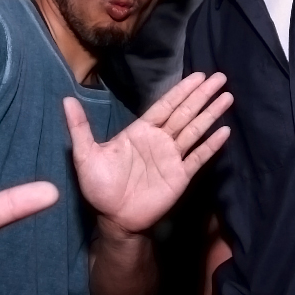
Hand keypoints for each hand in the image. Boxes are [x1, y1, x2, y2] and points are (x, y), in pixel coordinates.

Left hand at [68, 72, 232, 234]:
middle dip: (202, 95)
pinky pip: (198, 157)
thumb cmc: (99, 187)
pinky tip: (224, 131)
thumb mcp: (85, 154)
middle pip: (185, 112)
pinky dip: (211, 145)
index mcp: (142, 131)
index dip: (182, 90)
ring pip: (195, 130)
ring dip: (211, 113)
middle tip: (220, 77)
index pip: (166, 105)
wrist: (114, 219)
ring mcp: (172, 157)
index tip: (198, 75)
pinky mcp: (180, 176)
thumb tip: (66, 99)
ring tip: (228, 97)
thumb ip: (80, 127)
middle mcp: (160, 140)